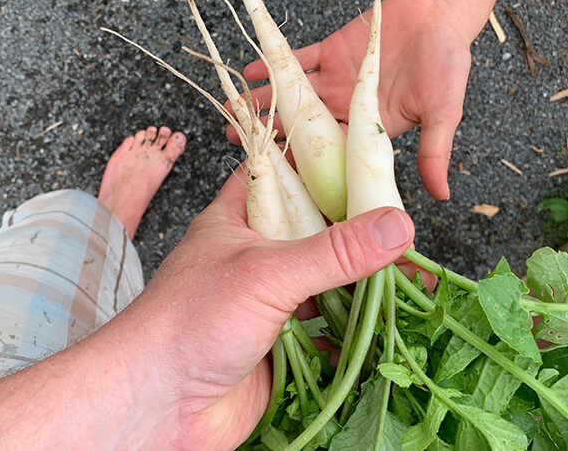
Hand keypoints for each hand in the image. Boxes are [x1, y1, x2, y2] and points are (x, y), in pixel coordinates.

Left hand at [121, 170, 414, 448]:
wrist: (155, 406)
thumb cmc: (192, 321)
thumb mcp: (266, 272)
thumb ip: (333, 251)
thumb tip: (396, 226)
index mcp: (239, 219)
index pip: (282, 174)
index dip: (320, 163)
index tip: (368, 162)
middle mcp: (256, 254)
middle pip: (315, 230)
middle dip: (357, 231)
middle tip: (406, 229)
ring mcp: (269, 300)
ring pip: (325, 281)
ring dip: (363, 282)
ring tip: (412, 278)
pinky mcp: (281, 343)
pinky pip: (327, 328)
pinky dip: (355, 327)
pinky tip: (388, 325)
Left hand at [235, 0, 471, 199]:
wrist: (441, 15)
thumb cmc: (447, 65)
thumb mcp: (443, 113)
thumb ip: (435, 151)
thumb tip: (442, 197)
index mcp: (367, 126)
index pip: (331, 151)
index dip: (303, 162)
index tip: (276, 173)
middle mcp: (344, 106)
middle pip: (301, 125)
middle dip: (271, 133)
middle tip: (237, 142)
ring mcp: (333, 79)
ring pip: (293, 94)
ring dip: (265, 101)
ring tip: (234, 109)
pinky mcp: (330, 51)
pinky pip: (297, 59)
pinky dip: (275, 64)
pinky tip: (252, 71)